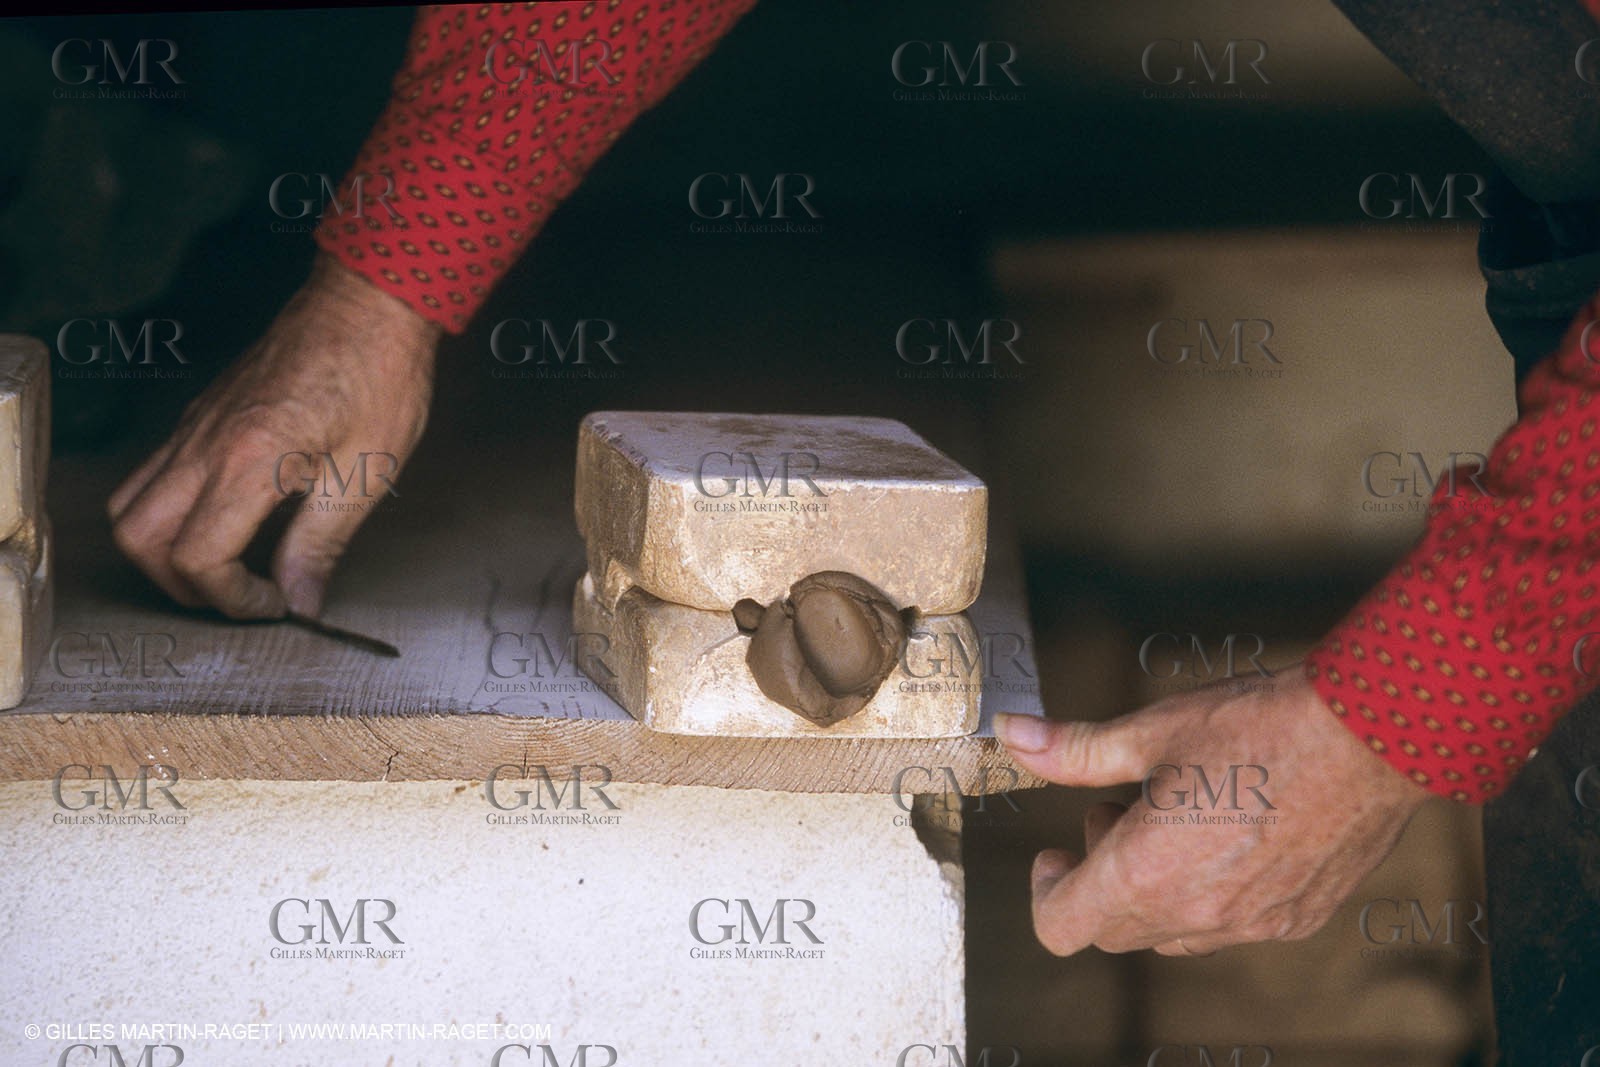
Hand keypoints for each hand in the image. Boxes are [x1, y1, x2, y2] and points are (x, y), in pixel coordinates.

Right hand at [109, 253, 439, 618]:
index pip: (197, 556)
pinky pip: (152, 473)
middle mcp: (205, 443)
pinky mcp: (200, 416)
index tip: (276, 604)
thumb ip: (321, 544)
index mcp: (248, 459)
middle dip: (182, 584)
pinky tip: (228, 519)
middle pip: (139, 538)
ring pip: (129, 504)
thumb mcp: (365, 473)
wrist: (368, 303)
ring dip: (163, 550)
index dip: (231, 599)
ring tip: (227, 565)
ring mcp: (194, 426)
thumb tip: (301, 602)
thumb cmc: (379, 378)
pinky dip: (169, 512)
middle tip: (242, 593)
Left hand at [995, 668, 1430, 955]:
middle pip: (1112, 931)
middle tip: (1121, 812)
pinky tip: (1230, 833)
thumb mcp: (1152, 731)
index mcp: (1145, 870)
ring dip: (1153, 891)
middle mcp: (1195, 913)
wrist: (1371, 736)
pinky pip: (1228, 929)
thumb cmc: (1259, 725)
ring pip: (1170, 935)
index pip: (1061, 926)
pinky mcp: (1294, 921)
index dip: (1045, 890)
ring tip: (1179, 818)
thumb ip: (1075, 749)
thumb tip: (1011, 734)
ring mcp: (1249, 925)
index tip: (1054, 853)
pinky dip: (1210, 894)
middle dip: (1098, 878)